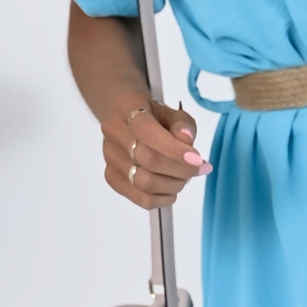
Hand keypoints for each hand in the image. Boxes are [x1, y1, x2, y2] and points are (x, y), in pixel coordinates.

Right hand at [102, 89, 210, 208]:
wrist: (128, 121)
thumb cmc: (153, 117)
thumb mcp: (172, 113)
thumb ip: (183, 124)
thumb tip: (186, 140)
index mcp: (127, 107)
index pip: (146, 131)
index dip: (173, 149)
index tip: (196, 159)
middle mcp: (113, 132)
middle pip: (148, 160)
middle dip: (180, 169)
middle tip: (196, 168)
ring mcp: (110, 157)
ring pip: (145, 183)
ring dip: (173, 185)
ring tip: (184, 177)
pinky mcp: (112, 178)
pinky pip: (141, 198)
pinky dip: (163, 198)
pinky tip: (172, 190)